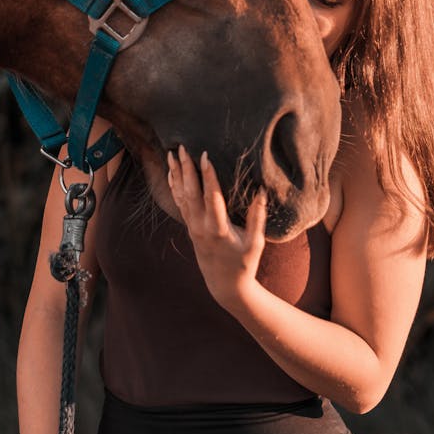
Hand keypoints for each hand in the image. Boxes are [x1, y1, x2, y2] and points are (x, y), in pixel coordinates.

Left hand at [167, 145, 267, 312]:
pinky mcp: (189, 227)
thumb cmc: (243, 264)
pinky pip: (179, 203)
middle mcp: (201, 226)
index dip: (208, 175)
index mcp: (218, 229)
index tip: (205, 155)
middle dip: (187, 169)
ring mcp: (192, 227)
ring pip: (181, 196)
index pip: (211, 197)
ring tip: (173, 153)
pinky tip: (171, 172)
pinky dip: (174, 186)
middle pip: (191, 193)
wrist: (224, 285)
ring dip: (177, 174)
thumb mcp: (255, 243)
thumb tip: (261, 191)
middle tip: (184, 148)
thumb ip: (257, 217)